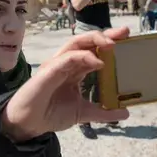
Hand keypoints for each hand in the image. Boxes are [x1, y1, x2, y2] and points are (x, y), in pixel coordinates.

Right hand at [1, 27, 130, 141]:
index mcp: (75, 69)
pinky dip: (83, 56)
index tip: (128, 37)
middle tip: (124, 32)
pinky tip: (97, 61)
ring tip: (111, 44)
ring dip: (94, 40)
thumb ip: (103, 112)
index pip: (94, 50)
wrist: (29, 124)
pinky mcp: (49, 70)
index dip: (109, 41)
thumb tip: (125, 113)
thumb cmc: (51, 113)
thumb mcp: (83, 113)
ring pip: (76, 43)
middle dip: (105, 34)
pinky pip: (67, 58)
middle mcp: (67, 63)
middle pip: (87, 41)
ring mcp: (57, 64)